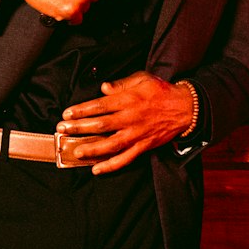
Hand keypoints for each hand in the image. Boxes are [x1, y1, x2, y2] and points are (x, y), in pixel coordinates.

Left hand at [56, 71, 194, 173]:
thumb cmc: (161, 91)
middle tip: (62, 130)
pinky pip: (125, 159)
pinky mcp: (143, 146)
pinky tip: (97, 169)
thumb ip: (122, 84)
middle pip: (101, 124)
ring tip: (77, 152)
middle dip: (79, 128)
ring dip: (92, 149)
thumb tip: (104, 87)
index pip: (100, 106)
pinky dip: (111, 166)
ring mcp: (137, 134)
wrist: (185, 108)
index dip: (81, 110)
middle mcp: (130, 118)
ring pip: (111, 144)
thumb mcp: (142, 79)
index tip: (67, 114)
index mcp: (128, 100)